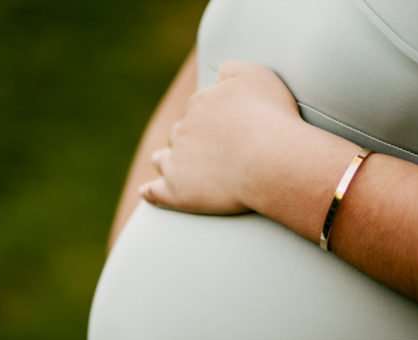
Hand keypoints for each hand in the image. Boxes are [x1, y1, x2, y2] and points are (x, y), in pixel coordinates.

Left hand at [140, 60, 302, 214]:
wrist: (270, 160)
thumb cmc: (270, 118)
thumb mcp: (255, 75)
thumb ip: (232, 69)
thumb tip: (218, 74)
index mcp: (201, 103)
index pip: (199, 107)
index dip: (211, 117)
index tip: (224, 126)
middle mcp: (183, 130)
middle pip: (180, 132)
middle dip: (188, 138)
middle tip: (205, 150)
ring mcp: (177, 162)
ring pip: (164, 159)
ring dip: (165, 159)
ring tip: (169, 165)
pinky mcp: (177, 191)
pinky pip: (157, 192)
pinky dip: (150, 192)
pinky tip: (147, 192)